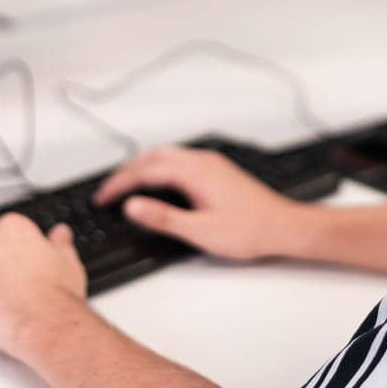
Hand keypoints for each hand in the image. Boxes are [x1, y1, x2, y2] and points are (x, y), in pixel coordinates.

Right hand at [92, 146, 311, 260]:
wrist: (284, 227)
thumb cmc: (249, 230)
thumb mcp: (200, 231)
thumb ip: (163, 217)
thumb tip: (132, 206)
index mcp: (194, 172)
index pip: (145, 171)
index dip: (119, 184)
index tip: (102, 197)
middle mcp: (202, 161)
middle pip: (152, 157)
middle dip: (126, 173)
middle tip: (108, 192)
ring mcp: (211, 163)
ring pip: (165, 156)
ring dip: (141, 168)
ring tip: (125, 186)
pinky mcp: (217, 169)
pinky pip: (178, 160)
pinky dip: (158, 168)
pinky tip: (157, 183)